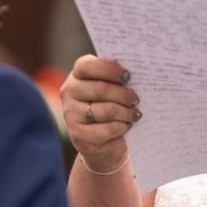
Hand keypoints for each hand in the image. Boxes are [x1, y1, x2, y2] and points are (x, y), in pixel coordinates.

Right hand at [62, 54, 141, 172]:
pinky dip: (121, 127)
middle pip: (100, 89)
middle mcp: (69, 92)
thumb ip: (117, 77)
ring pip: (106, 110)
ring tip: (135, 113)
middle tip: (136, 99)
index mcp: (77, 74)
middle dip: (123, 94)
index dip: (109, 69)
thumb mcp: (112, 87)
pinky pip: (107, 129)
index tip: (128, 76)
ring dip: (126, 112)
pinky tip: (126, 126)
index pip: (87, 66)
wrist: (103, 140)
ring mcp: (71, 114)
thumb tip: (137, 71)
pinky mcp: (78, 134)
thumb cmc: (111, 105)